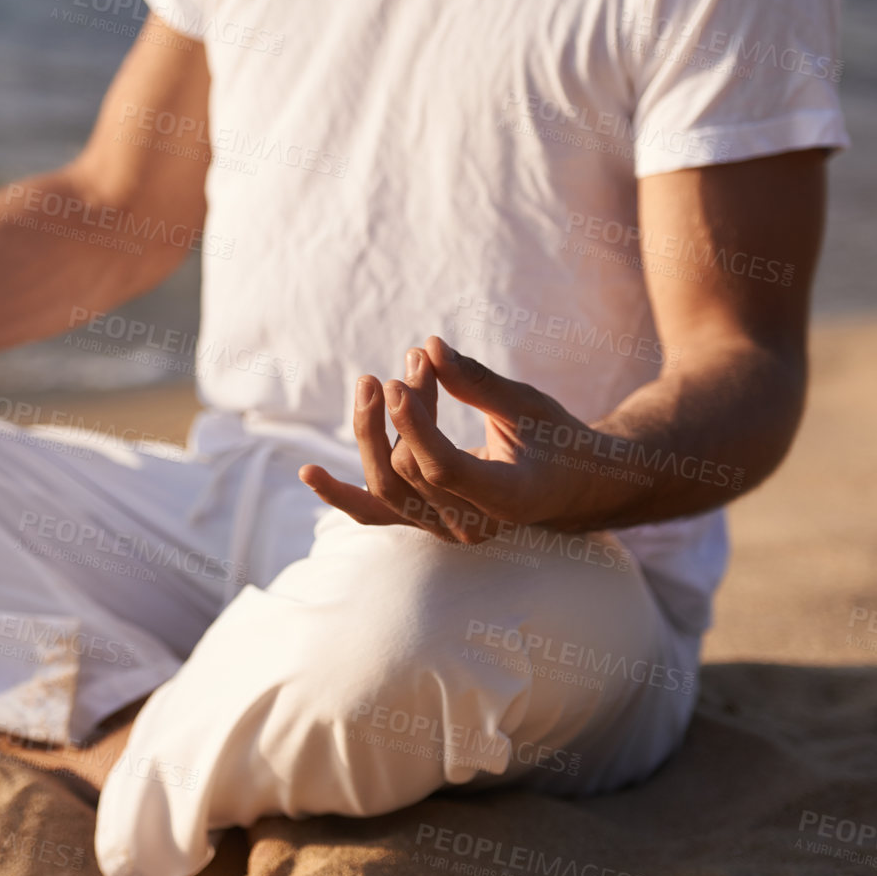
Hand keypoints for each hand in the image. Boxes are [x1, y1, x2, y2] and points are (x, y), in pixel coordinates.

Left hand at [298, 336, 600, 541]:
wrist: (568, 485)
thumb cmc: (555, 439)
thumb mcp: (526, 405)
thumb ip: (477, 381)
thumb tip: (429, 345)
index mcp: (507, 499)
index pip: (444, 468)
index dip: (414, 425)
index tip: (398, 380)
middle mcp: (471, 526)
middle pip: (409, 470)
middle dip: (405, 411)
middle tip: (412, 361)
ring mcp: (443, 530)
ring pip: (385, 487)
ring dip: (372, 432)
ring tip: (372, 382)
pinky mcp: (423, 521)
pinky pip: (374, 513)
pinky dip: (340, 494)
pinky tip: (308, 472)